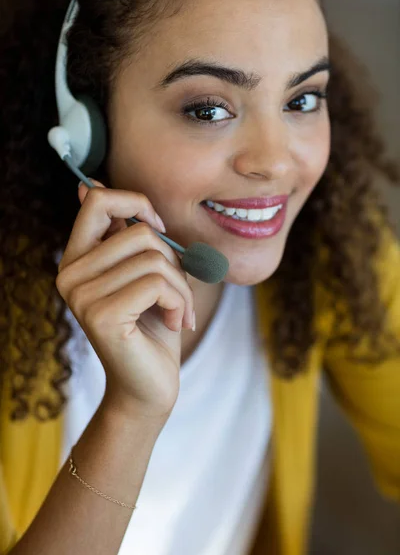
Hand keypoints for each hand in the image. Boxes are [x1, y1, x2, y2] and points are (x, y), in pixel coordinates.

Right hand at [56, 180, 194, 420]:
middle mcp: (69, 274)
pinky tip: (175, 323)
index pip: (99, 200)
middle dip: (174, 261)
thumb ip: (126, 234)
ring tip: (177, 311)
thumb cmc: (152, 325)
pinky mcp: (100, 315)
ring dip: (181, 286)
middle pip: (139, 232)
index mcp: (77, 258)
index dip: (137, 204)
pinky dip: (180, 301)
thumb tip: (90, 185)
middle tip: (176, 292)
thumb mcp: (144, 272)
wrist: (149, 385)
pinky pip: (158, 283)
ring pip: (154, 258)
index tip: (158, 227)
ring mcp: (81, 295)